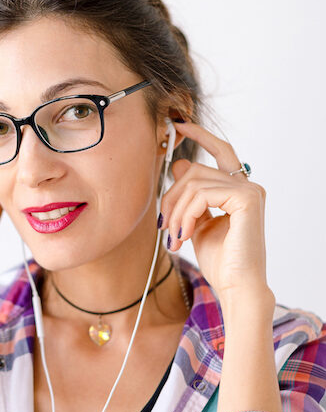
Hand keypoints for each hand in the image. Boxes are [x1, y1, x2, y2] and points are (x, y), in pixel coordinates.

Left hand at [159, 122, 270, 298]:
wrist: (235, 286)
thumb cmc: (219, 260)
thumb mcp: (197, 222)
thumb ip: (190, 197)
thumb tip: (180, 165)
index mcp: (237, 190)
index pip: (219, 151)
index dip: (200, 135)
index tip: (179, 125)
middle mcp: (247, 186)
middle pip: (195, 169)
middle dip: (170, 196)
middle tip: (162, 225)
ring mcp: (249, 191)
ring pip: (194, 183)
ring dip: (175, 212)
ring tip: (175, 237)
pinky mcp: (247, 199)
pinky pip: (202, 194)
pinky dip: (186, 214)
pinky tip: (184, 235)